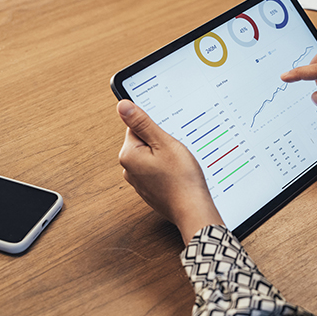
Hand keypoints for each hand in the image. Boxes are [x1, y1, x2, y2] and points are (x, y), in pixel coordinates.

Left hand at [117, 100, 223, 243]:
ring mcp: (139, 182)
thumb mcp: (164, 143)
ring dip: (165, 157)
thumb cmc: (181, 179)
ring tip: (178, 165)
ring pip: (152, 158)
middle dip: (161, 143)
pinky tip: (178, 175)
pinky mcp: (149, 190)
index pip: (136, 127)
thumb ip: (142, 123)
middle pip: (144, 143)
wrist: (193, 209)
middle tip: (175, 152)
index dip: (156, 129)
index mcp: (128, 155)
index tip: (167, 137)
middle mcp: (129, 170)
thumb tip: (122, 106)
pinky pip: (156, 172)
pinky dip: (167, 171)